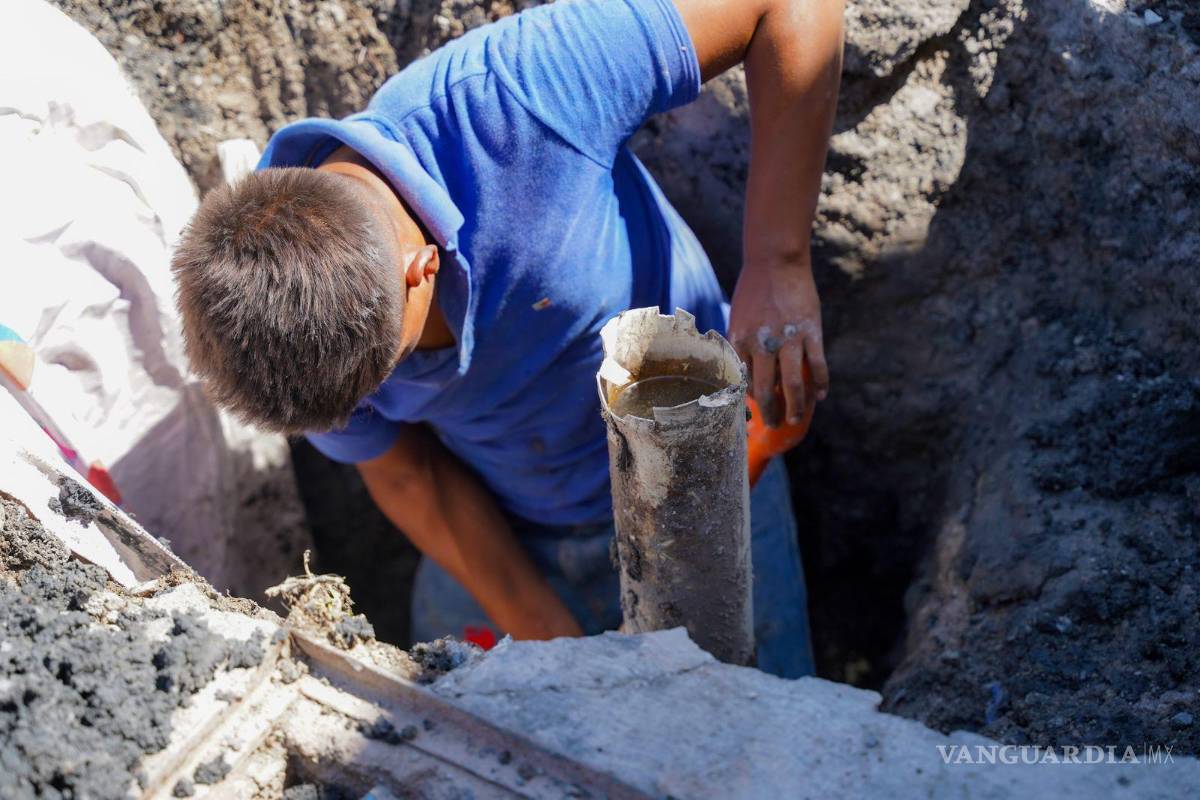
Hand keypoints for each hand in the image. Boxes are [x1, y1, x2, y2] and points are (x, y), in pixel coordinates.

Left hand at [729, 255, 828, 427]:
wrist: (775, 260)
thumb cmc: (754, 291)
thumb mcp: (739, 320)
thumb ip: (743, 347)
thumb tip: (749, 376)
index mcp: (739, 341)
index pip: (742, 383)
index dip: (749, 402)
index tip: (754, 412)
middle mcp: (761, 344)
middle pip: (765, 391)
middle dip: (770, 414)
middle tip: (775, 424)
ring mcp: (787, 338)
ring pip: (793, 385)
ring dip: (796, 407)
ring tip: (796, 418)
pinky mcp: (811, 331)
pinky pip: (817, 365)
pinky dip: (820, 384)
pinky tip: (820, 395)